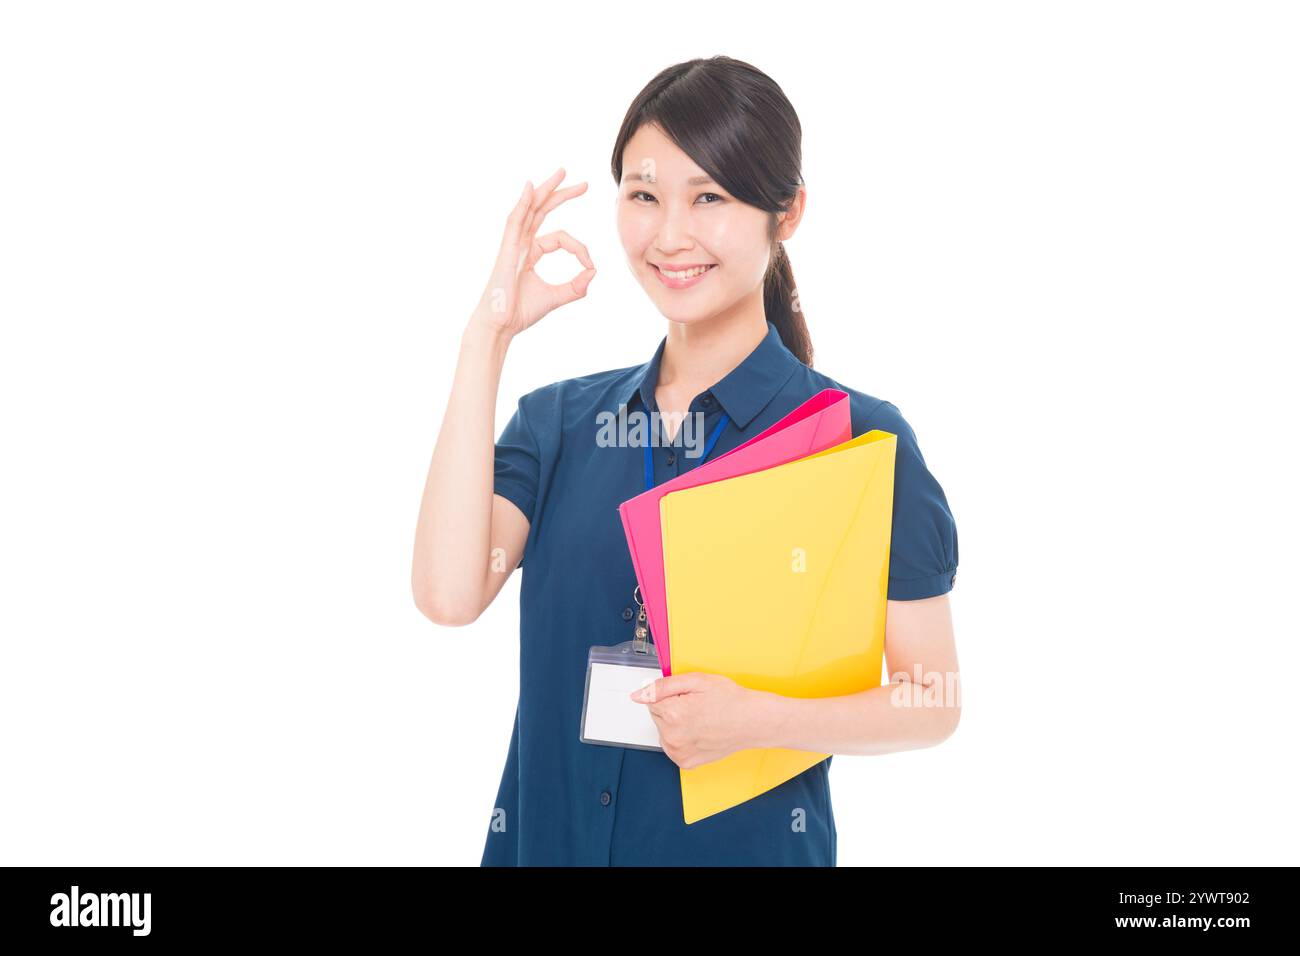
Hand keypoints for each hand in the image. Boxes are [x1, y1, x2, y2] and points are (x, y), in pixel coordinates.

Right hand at [472, 167, 595, 339]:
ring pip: (530, 209)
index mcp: (531, 253)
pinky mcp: (507, 250)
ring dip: (545, 190)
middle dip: (562, 194)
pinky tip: (530, 188)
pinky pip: (514, 221)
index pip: (561, 238)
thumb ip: (576, 286)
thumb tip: (594, 272)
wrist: (500, 325)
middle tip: (584, 184)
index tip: (590, 265)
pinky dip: (522, 204)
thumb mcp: (556, 297)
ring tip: (562, 173)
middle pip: (542, 211)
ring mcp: (513, 245)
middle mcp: (521, 244)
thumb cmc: (520, 312)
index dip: (580, 248)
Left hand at [630, 672, 764, 769]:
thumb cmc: (730, 700)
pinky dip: (682, 739)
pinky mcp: (685, 762)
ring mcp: (679, 752)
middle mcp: (672, 736)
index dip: (670, 694)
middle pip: (657, 715)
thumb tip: (638, 695)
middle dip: (672, 708)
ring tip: (700, 720)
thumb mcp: (696, 681)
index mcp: (673, 713)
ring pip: (664, 731)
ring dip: (675, 724)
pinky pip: (673, 746)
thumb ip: (662, 686)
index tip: (687, 696)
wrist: (752, 722)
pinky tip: (699, 732)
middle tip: (696, 706)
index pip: (651, 699)